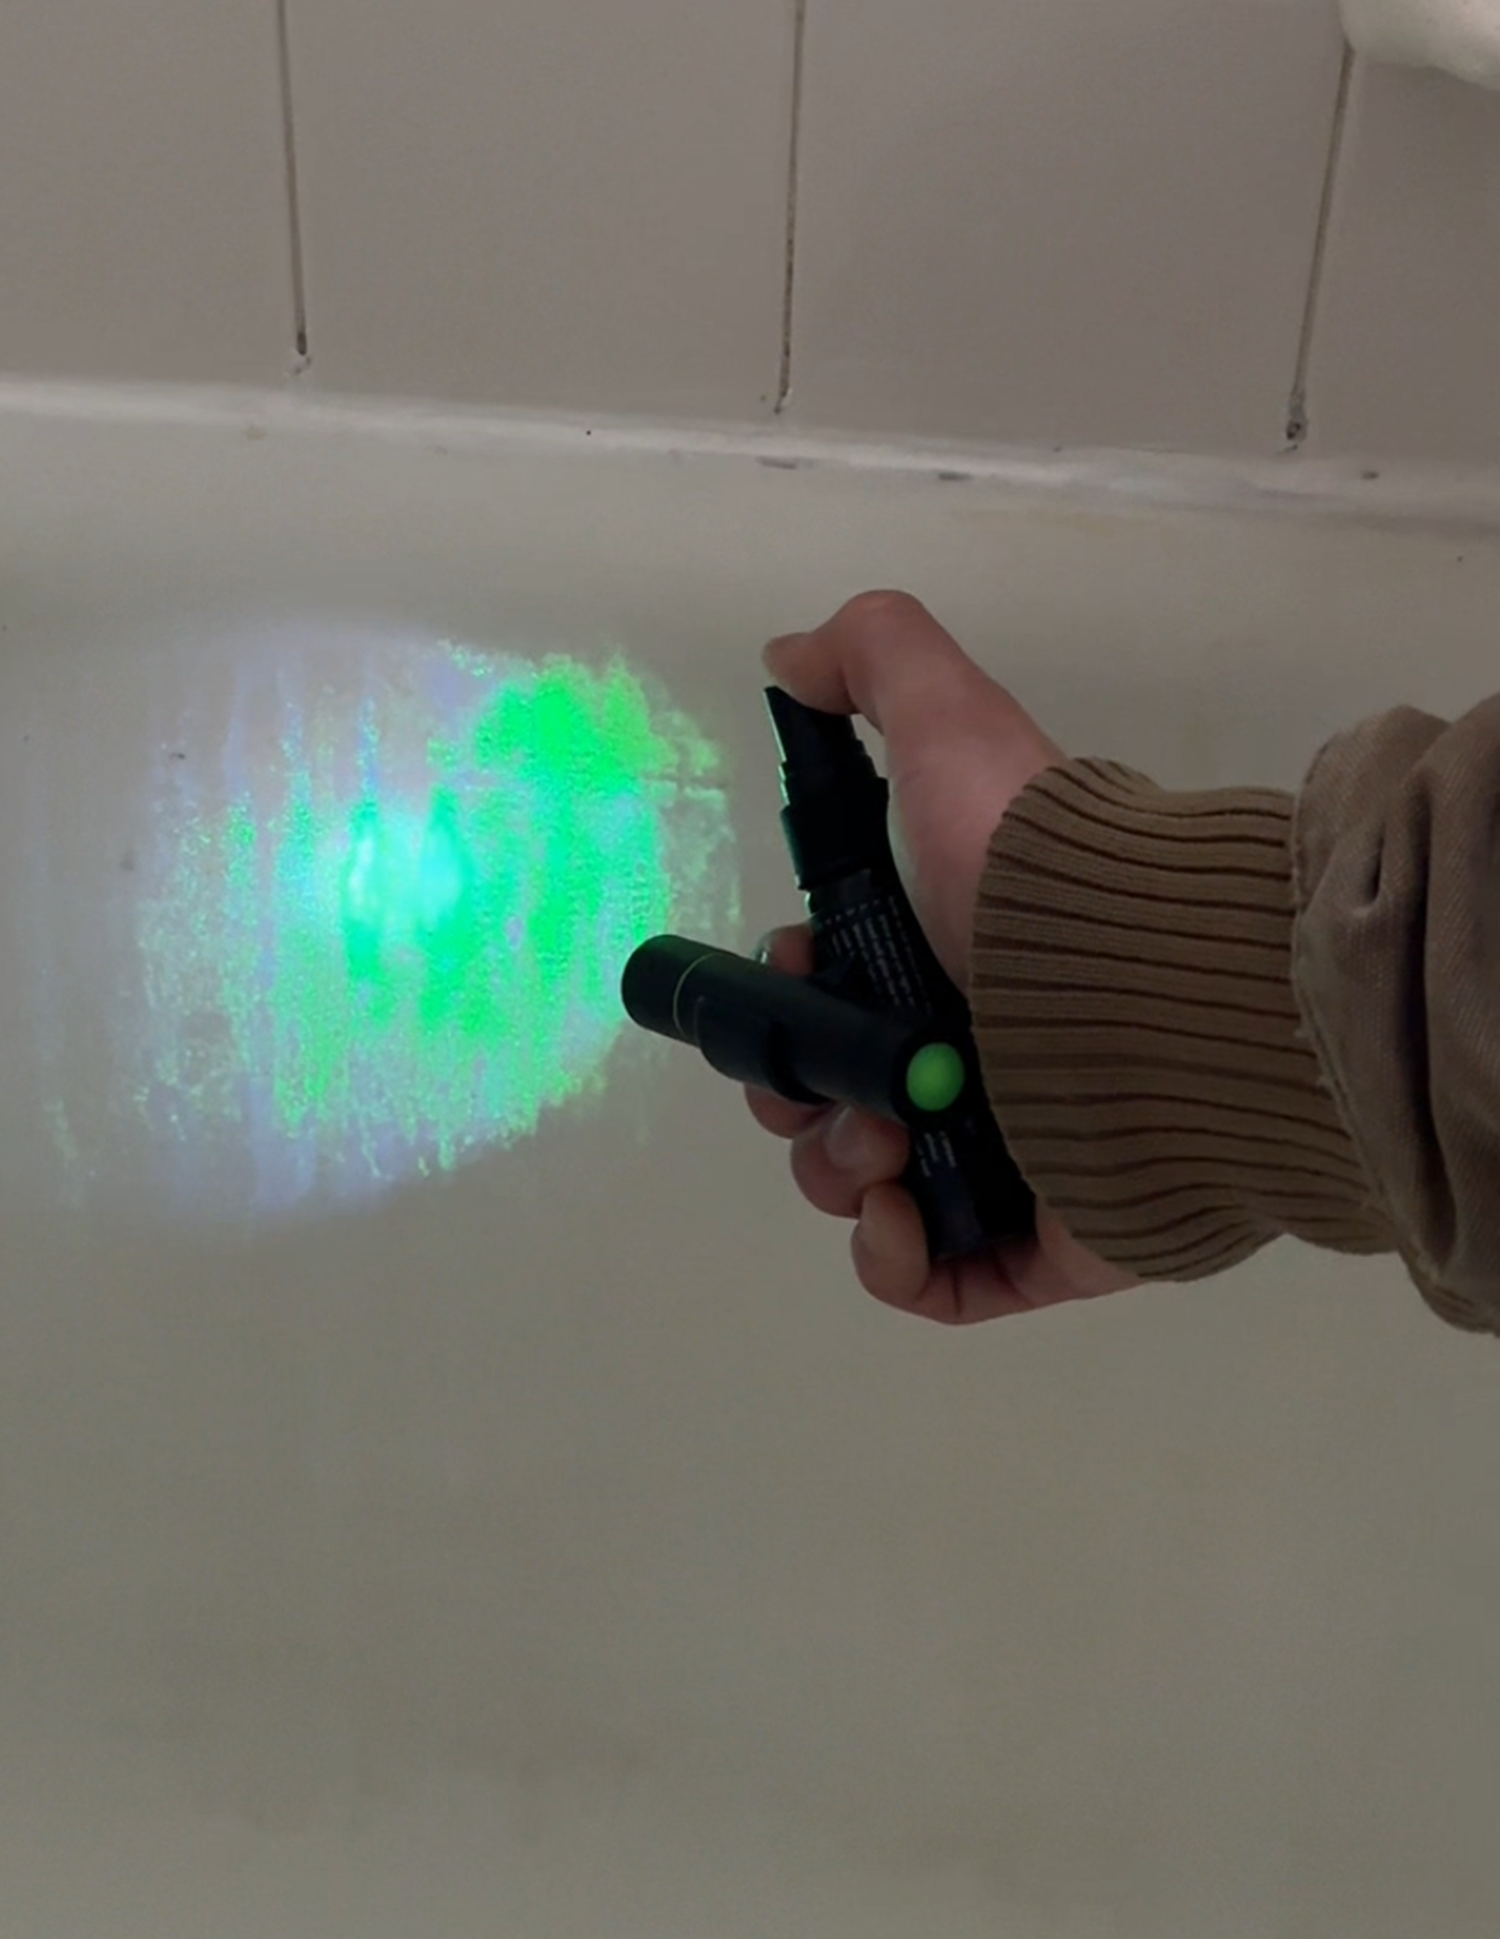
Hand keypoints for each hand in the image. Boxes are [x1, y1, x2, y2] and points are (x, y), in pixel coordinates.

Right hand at [747, 592, 1138, 1323]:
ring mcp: (1013, 1160)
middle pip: (834, 1102)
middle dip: (796, 1096)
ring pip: (870, 1189)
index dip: (785, 997)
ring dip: (839, 1172)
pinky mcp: (1042, 1249)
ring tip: (887, 1147)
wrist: (1153, 996)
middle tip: (831, 1090)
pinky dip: (894, 1261)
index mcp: (953, 958)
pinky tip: (897, 1214)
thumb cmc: (1039, 872)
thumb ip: (873, 661)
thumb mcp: (954, 724)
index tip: (791, 979)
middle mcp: (979, 1059)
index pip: (834, 999)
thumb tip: (790, 658)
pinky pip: (940, 1280)